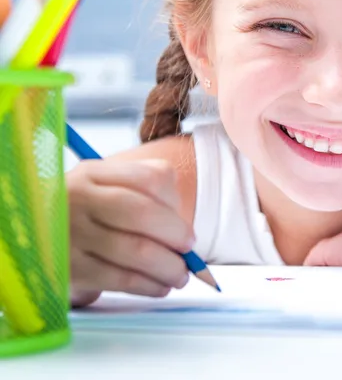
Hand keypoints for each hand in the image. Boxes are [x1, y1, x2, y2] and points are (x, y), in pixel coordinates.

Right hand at [68, 159, 194, 306]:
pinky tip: (160, 286)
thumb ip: (148, 191)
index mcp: (95, 172)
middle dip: (175, 235)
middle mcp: (79, 198)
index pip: (149, 178)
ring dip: (168, 267)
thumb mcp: (109, 186)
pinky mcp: (68, 269)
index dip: (176, 204)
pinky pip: (120, 279)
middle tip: (189, 250)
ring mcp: (70, 234)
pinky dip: (149, 285)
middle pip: (141, 213)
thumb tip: (184, 227)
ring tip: (180, 275)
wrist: (34, 234)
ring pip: (135, 250)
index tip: (187, 227)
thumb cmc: (88, 212)